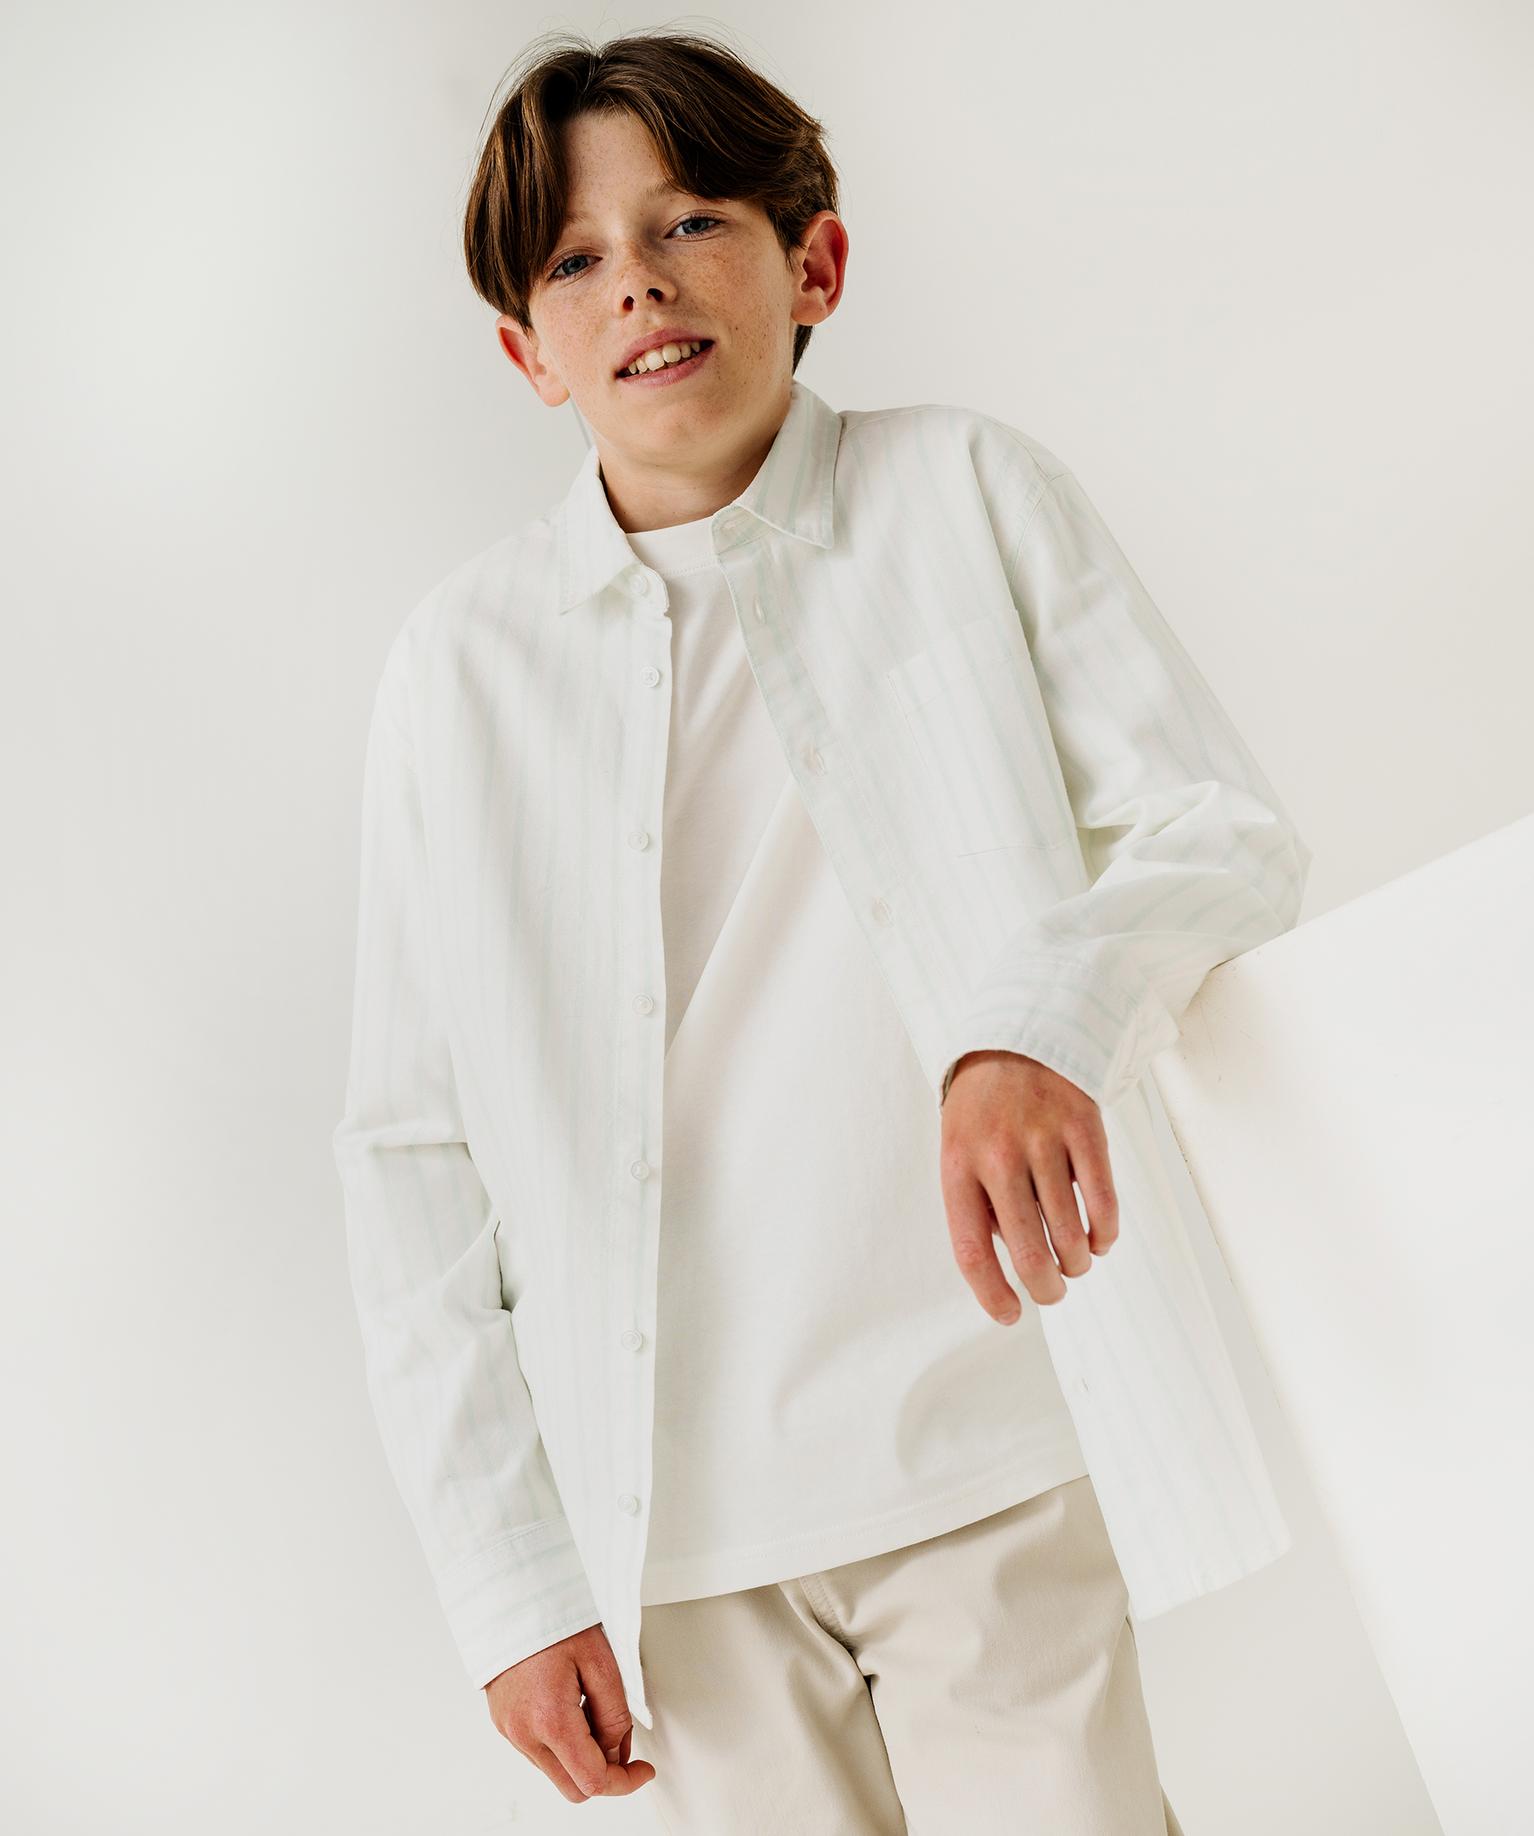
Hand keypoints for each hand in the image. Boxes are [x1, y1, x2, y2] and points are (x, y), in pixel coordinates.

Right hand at [484, 1622, 656, 1801]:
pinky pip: (538, 1752)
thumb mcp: (601, 1661)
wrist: (511, 1599)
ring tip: (591, 1709)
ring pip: (556, 1772)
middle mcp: (524, 1734)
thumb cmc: (553, 1619)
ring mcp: (510, 1731)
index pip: (593, 1781)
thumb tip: (618, 1751)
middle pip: (573, 1788)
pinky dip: (561, 1744)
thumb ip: (615, 1714)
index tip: (643, 1771)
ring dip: (581, 1756)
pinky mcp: (503, 1723)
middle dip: (603, 1772)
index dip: (626, 1782)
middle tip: (622, 1741)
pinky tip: (571, 1707)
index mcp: (550, 1720)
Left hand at [939, 1050, 1117, 1318]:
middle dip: (1045, 1288)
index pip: (971, 1250)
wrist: (1017, 1035)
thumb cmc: (983, 1109)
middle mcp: (998, 1156)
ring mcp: (1043, 1140)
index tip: (1010, 1315)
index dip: (992, 1294)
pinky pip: (1103, 1201)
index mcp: (957, 1166)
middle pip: (1028, 1251)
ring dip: (1076, 1262)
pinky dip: (1105, 1232)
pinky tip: (1099, 1239)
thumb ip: (977, 1204)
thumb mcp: (957, 1150)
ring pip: (1069, 1233)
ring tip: (1074, 1262)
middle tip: (1052, 1293)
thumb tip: (1013, 1264)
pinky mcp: (1083, 1129)